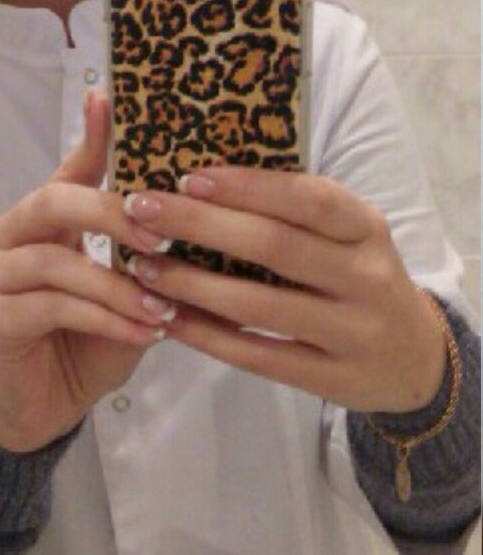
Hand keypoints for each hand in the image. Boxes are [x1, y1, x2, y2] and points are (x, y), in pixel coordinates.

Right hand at [0, 92, 175, 451]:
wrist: (48, 408)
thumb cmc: (91, 342)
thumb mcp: (128, 289)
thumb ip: (142, 251)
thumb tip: (196, 211)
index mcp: (40, 220)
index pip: (68, 170)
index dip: (91, 136)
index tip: (110, 98)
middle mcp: (5, 236)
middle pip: (53, 202)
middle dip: (112, 214)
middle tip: (163, 233)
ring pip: (56, 262)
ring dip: (118, 284)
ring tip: (164, 307)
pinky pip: (52, 306)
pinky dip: (103, 317)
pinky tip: (142, 331)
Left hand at [122, 166, 447, 413]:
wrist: (413, 360)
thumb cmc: (358, 279)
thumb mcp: (348, 238)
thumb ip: (295, 213)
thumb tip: (203, 178)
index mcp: (367, 228)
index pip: (308, 198)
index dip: (248, 186)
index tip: (189, 176)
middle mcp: (365, 276)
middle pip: (276, 246)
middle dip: (201, 226)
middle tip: (141, 211)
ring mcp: (352, 331)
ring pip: (261, 304)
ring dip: (193, 284)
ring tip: (142, 267)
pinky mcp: (331, 378)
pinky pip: (258, 355)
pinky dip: (208, 335)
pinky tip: (168, 317)